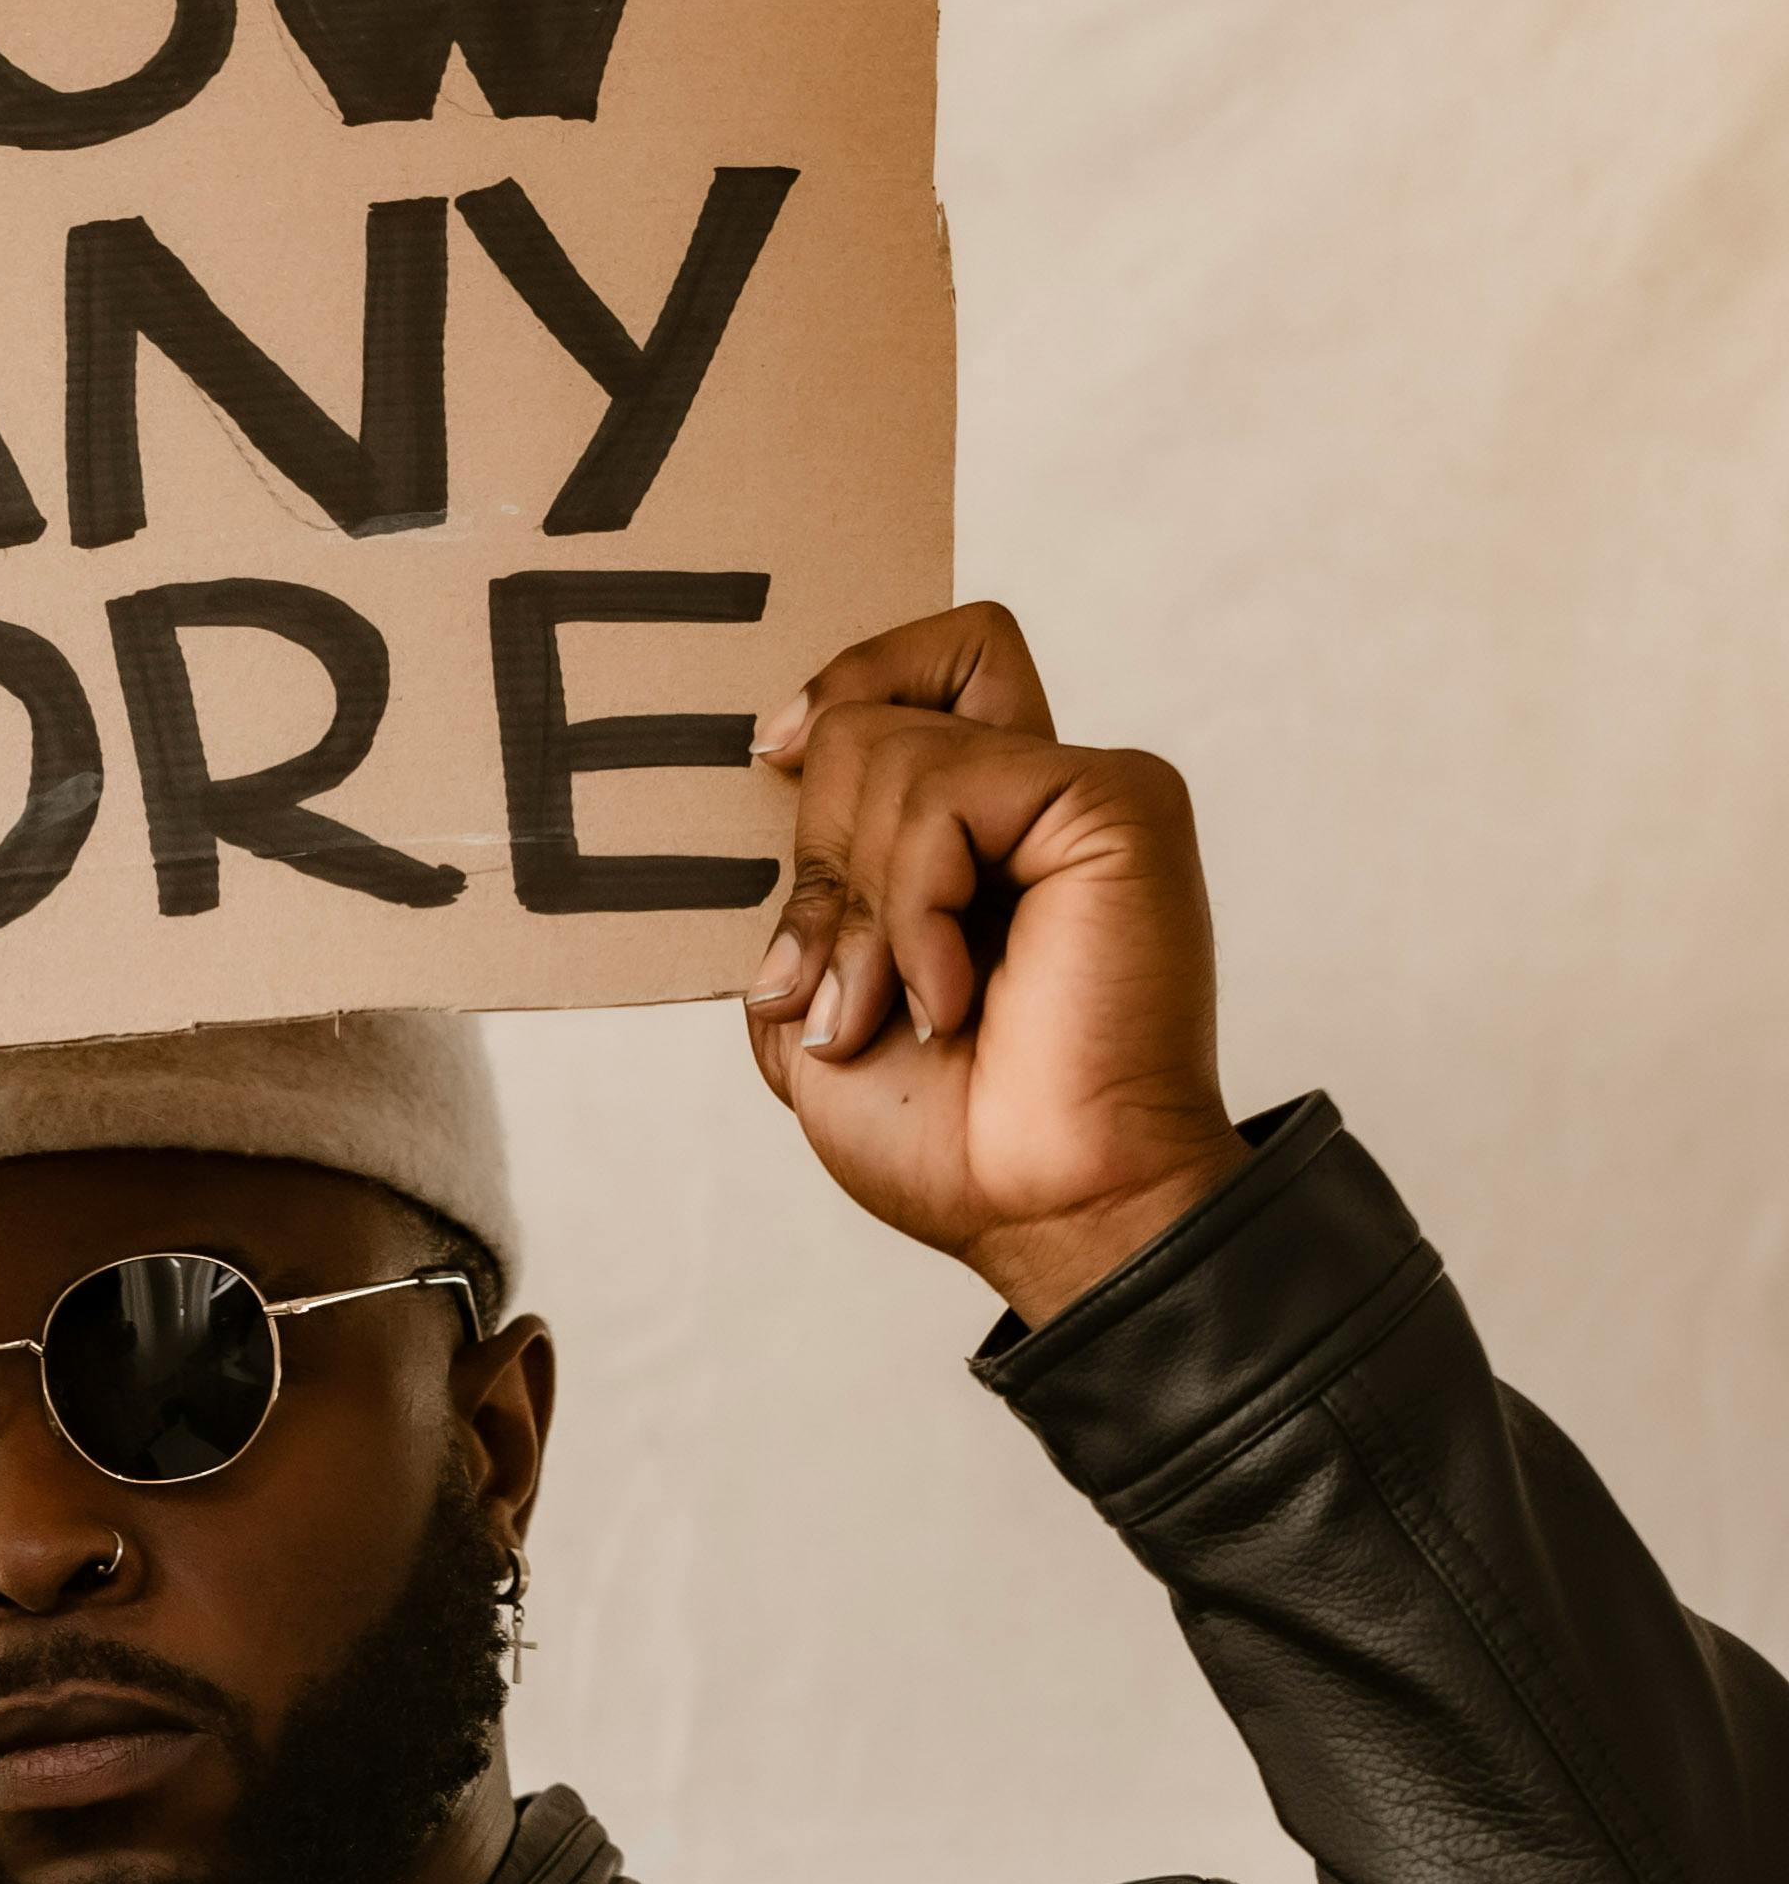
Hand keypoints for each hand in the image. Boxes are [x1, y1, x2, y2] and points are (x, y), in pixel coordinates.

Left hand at [740, 605, 1250, 1328]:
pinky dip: (914, 907)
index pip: (918, 674)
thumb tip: (785, 751)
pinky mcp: (1113, 800)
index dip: (840, 687)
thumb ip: (806, 887)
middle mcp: (1034, 799)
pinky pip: (948, 792)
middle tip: (834, 987)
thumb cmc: (949, 1142)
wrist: (1044, 1208)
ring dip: (858, 907)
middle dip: (818, 854)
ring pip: (893, 744)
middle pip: (876, 707)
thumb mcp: (815, 1007)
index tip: (770, 753)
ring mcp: (1078, 792)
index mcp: (981, 837)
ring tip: (888, 1012)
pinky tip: (949, 998)